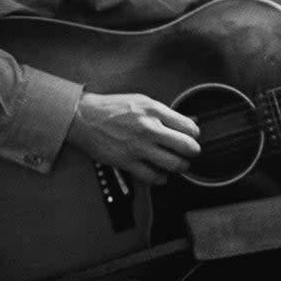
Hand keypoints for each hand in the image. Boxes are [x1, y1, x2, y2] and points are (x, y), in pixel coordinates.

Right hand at [66, 91, 200, 184]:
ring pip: (174, 165)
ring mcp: (139, 147)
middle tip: (190, 153)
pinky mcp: (127, 162)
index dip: (195, 135)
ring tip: (177, 164)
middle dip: (193, 152)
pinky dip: (161, 178)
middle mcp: (149, 128)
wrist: (85, 117)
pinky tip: (160, 172)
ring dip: (180, 167)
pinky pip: (153, 177)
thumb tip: (188, 123)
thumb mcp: (143, 101)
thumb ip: (165, 113)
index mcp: (155, 110)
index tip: (191, 137)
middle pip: (187, 147)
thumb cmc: (114, 108)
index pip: (189, 127)